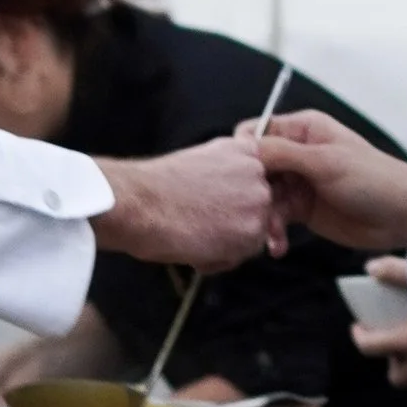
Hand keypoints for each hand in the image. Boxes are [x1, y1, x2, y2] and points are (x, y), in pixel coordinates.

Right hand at [95, 138, 275, 270]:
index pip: (268, 171)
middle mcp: (257, 171)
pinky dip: (220, 258)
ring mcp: (258, 200)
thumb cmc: (155, 186)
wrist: (138, 203)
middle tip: (200, 220)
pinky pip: (242, 255)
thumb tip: (232, 194)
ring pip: (253, 233)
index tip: (230, 198)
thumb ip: (227, 172)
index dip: (248, 191)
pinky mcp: (253, 230)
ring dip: (228, 241)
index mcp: (243, 148)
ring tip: (194, 233)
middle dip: (236, 219)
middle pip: (260, 206)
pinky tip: (195, 246)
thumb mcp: (200, 161)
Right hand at [256, 115, 406, 255]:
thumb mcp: (326, 162)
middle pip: (255, 168)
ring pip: (263, 196)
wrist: (403, 216)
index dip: (244, 153)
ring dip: (263, 216)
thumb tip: (244, 148)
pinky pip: (276, 217)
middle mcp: (297, 153)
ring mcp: (299, 182)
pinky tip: (277, 245)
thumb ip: (283, 153)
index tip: (239, 176)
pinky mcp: (303, 209)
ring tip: (270, 235)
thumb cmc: (374, 179)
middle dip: (252, 191)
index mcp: (303, 129)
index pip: (257, 132)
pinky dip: (273, 231)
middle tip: (253, 212)